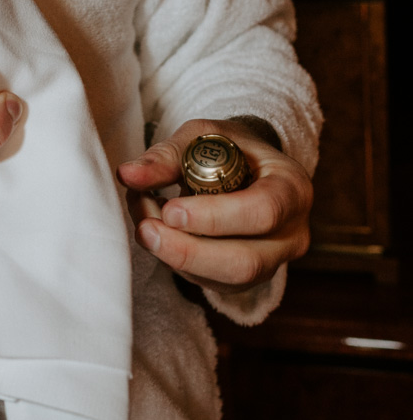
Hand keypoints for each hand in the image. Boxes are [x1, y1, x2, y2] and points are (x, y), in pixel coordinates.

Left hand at [116, 118, 311, 298]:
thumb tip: (128, 175)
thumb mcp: (202, 136)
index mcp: (291, 189)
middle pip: (246, 262)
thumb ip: (166, 156)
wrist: (245, 166)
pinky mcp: (247, 279)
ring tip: (144, 227)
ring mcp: (273, 262)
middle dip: (189, 251)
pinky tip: (158, 237)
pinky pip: (213, 283)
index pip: (263, 212)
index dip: (214, 217)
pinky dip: (179, 263)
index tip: (171, 209)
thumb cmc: (228, 148)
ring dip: (178, 259)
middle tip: (146, 229)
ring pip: (228, 280)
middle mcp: (291, 233)